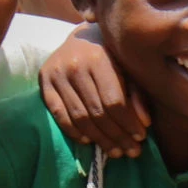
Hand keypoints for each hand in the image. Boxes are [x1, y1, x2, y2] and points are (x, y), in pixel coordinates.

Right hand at [41, 31, 149, 160]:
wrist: (81, 36)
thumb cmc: (112, 54)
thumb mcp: (129, 67)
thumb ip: (137, 93)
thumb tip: (144, 124)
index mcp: (99, 59)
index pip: (114, 101)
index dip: (128, 123)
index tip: (141, 138)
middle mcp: (74, 66)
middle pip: (97, 112)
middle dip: (117, 136)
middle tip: (131, 151)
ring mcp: (56, 74)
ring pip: (79, 117)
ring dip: (99, 138)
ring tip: (115, 151)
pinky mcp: (44, 81)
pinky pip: (59, 114)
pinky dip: (74, 131)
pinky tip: (89, 141)